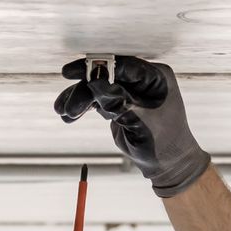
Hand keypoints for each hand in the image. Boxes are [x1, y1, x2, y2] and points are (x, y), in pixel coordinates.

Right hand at [55, 55, 211, 197]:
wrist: (167, 165)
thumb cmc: (164, 143)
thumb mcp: (141, 121)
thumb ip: (119, 101)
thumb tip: (94, 81)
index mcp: (156, 78)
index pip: (123, 66)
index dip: (96, 66)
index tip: (72, 71)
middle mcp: (142, 81)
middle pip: (106, 77)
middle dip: (84, 91)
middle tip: (68, 107)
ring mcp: (129, 91)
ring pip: (98, 88)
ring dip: (79, 100)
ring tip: (64, 113)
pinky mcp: (118, 104)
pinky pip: (97, 101)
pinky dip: (83, 107)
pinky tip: (67, 115)